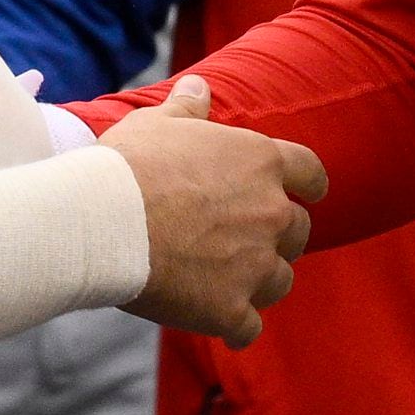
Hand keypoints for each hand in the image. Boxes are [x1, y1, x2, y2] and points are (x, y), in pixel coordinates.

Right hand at [109, 78, 323, 347]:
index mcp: (260, 162)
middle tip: (248, 241)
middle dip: (280, 237)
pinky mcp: (231, 309)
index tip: (307, 194)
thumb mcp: (158, 123)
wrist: (104, 219)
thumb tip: (199, 86)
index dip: (309, 186)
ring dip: (260, 281)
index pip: (310, 172)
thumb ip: (188, 107)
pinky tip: (221, 325)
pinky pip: (248, 328)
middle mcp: (270, 214)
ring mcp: (255, 265)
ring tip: (228, 282)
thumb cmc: (129, 163)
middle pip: (298, 232)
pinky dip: (236, 326)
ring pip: (279, 281)